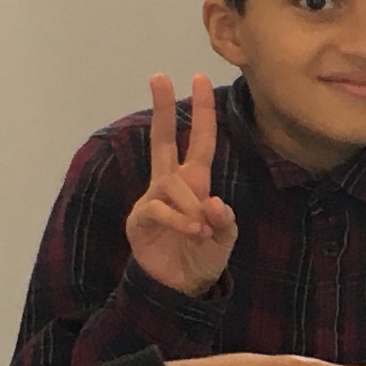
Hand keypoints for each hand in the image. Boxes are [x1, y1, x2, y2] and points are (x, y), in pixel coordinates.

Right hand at [127, 73, 238, 296]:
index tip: (201, 78)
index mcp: (195, 182)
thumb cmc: (203, 257)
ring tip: (202, 229)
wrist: (182, 287)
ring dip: (190, 205)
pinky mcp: (140, 219)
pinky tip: (193, 231)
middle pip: (164, 139)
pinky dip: (179, 219)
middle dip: (162, 108)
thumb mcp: (225, 238)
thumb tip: (212, 201)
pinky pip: (158, 208)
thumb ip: (224, 220)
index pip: (201, 141)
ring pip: (171, 184)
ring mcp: (153, 199)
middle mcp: (171, 184)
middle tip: (159, 77)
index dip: (203, 112)